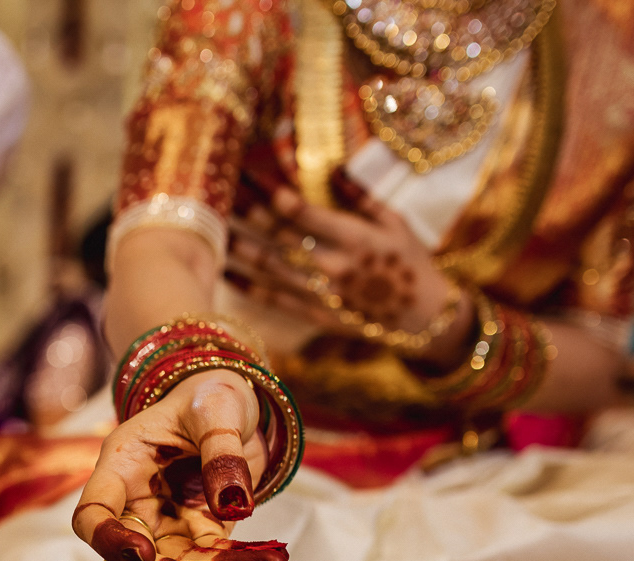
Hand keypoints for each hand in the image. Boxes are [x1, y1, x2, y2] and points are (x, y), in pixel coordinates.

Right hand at [72, 369, 288, 560]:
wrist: (233, 405)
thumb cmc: (210, 396)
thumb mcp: (216, 409)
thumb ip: (221, 454)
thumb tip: (232, 505)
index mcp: (121, 466)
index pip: (91, 515)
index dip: (107, 539)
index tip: (143, 552)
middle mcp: (136, 503)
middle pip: (130, 560)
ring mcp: (166, 523)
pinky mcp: (201, 532)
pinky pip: (216, 559)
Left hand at [227, 182, 473, 370]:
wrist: (422, 317)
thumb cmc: (411, 262)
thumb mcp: (396, 223)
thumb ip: (362, 197)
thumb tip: (333, 169)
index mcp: (355, 239)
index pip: (304, 214)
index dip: (274, 195)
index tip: (250, 175)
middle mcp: (333, 267)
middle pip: (279, 238)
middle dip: (248, 214)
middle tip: (220, 194)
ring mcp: (322, 294)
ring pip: (269, 268)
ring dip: (239, 248)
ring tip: (211, 230)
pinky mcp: (315, 314)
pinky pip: (274, 299)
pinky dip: (247, 285)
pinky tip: (224, 271)